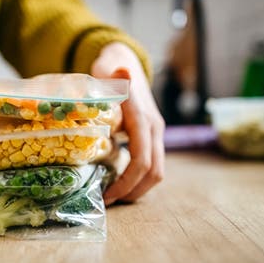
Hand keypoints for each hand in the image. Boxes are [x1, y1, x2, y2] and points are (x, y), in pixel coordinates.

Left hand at [91, 42, 164, 204]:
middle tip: (108, 202)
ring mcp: (154, 132)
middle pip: (154, 171)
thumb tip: (122, 72)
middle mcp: (154, 127)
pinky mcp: (150, 135)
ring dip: (138, 188)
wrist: (123, 61)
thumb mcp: (107, 73)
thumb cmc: (110, 70)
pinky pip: (151, 162)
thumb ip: (114, 78)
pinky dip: (138, 177)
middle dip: (132, 191)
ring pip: (156, 170)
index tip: (107, 194)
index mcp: (143, 118)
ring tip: (113, 196)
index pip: (141, 159)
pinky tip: (118, 181)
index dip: (126, 181)